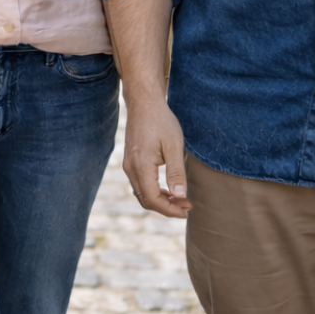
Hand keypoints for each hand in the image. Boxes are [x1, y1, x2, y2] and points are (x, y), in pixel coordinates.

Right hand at [123, 97, 191, 217]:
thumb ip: (176, 172)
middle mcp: (130, 168)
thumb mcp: (174, 146)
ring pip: (141, 193)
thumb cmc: (161, 121)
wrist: (144, 103)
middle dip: (166, 208)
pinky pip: (139, 184)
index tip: (186, 210)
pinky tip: (167, 189)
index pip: (152, 199)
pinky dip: (153, 191)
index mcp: (141, 166)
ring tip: (180, 199)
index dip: (170, 209)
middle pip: (145, 200)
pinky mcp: (130, 161)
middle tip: (187, 206)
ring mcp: (128, 165)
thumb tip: (180, 196)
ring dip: (160, 200)